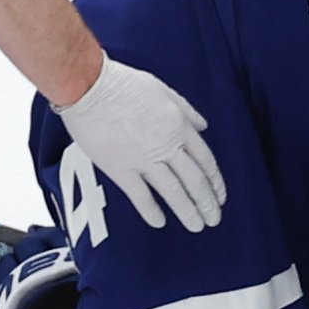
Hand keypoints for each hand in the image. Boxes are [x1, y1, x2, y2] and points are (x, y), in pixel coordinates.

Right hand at [55, 59, 225, 230]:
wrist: (89, 86)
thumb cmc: (121, 83)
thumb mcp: (163, 90)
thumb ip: (186, 109)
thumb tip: (202, 125)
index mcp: (179, 124)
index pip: (205, 159)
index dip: (215, 181)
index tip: (219, 195)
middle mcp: (166, 144)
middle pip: (195, 180)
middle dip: (207, 203)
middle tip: (213, 218)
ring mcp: (144, 159)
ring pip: (174, 192)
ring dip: (188, 212)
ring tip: (196, 225)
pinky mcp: (121, 169)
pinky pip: (141, 196)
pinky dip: (152, 212)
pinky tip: (159, 222)